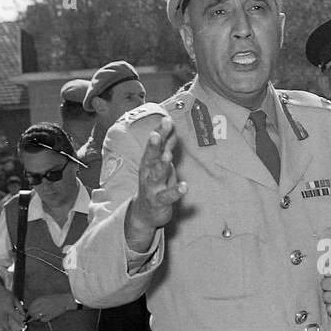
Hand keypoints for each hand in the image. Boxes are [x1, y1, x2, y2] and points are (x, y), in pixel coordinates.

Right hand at [0, 286, 25, 330]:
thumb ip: (20, 307)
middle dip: (7, 329)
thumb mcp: (15, 299)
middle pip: (5, 322)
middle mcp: (2, 311)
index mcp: (8, 307)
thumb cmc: (5, 294)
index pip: (14, 315)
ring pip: (0, 323)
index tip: (23, 325)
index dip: (19, 321)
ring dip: (2, 330)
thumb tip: (24, 314)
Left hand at [27, 293, 75, 322]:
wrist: (65, 301)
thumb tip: (32, 307)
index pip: (30, 306)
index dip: (29, 309)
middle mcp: (42, 305)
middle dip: (31, 314)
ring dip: (35, 317)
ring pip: (36, 317)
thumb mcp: (45, 297)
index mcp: (40, 300)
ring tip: (38, 316)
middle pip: (32, 312)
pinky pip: (43, 320)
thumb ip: (38, 302)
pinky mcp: (50, 316)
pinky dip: (42, 319)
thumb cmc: (56, 298)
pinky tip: (44, 317)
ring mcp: (46, 311)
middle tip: (32, 315)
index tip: (29, 311)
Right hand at [127, 119, 185, 243]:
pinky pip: (168, 196)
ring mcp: (152, 187)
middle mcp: (148, 172)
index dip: (160, 132)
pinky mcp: (159, 201)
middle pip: (151, 157)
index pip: (155, 144)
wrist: (145, 212)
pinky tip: (185, 186)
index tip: (166, 119)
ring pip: (156, 175)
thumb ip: (165, 144)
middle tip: (155, 134)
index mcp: (149, 161)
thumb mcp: (159, 162)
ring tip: (168, 157)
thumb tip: (169, 123)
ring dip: (161, 165)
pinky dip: (176, 191)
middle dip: (153, 146)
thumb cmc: (154, 182)